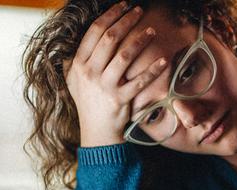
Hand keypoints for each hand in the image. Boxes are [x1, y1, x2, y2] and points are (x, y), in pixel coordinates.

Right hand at [64, 2, 168, 146]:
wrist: (95, 131)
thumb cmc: (86, 103)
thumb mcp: (73, 81)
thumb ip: (72, 61)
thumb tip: (74, 41)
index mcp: (78, 64)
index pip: (95, 32)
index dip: (110, 15)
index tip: (123, 5)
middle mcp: (90, 73)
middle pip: (110, 39)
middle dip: (126, 21)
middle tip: (139, 11)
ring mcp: (105, 87)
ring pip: (124, 56)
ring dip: (140, 40)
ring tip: (151, 30)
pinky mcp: (120, 100)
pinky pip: (139, 81)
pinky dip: (153, 70)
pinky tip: (164, 60)